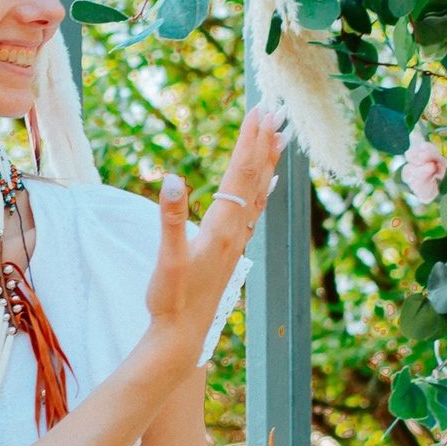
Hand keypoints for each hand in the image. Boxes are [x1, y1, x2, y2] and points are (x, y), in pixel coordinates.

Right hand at [145, 104, 285, 349]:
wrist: (182, 336)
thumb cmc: (172, 299)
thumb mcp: (166, 258)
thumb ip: (170, 218)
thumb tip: (171, 179)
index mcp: (222, 226)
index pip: (240, 173)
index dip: (250, 140)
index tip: (260, 109)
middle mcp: (236, 231)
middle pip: (256, 178)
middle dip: (265, 142)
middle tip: (277, 110)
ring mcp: (236, 241)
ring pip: (260, 193)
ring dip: (268, 162)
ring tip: (280, 137)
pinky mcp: (231, 250)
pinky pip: (255, 211)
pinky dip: (264, 190)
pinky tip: (268, 184)